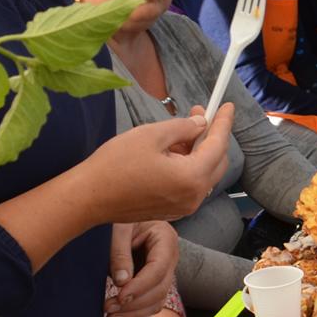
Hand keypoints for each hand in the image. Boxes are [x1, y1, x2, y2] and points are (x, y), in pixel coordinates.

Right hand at [85, 106, 233, 222]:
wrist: (89, 197)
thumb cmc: (116, 164)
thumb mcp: (152, 135)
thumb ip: (183, 127)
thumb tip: (201, 125)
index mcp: (192, 177)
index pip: (218, 145)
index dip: (224, 123)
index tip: (228, 106)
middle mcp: (194, 196)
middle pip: (217, 161)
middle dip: (211, 136)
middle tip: (199, 114)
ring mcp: (184, 206)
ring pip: (203, 173)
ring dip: (198, 151)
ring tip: (181, 131)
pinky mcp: (172, 210)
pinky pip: (190, 184)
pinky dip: (188, 166)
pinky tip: (173, 151)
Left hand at [106, 220, 179, 316]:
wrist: (120, 209)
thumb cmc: (120, 214)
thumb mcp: (118, 226)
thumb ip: (119, 251)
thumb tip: (121, 281)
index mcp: (165, 239)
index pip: (159, 268)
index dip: (140, 285)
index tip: (120, 295)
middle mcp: (170, 257)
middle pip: (160, 288)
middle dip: (135, 302)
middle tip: (109, 308)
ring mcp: (164, 271)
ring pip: (157, 300)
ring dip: (135, 313)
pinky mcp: (153, 281)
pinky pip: (150, 302)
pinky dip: (135, 314)